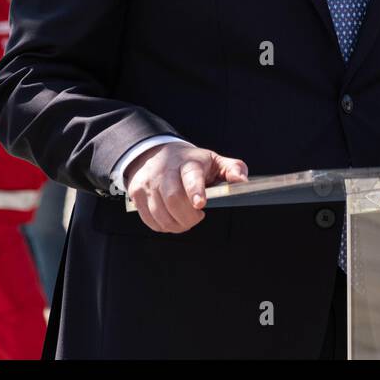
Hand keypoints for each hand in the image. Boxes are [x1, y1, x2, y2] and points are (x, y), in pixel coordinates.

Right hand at [126, 141, 247, 233]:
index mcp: (188, 162)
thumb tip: (242, 182)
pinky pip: (149, 220)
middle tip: (197, 217)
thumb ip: (233, 169)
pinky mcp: (137, 193)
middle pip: (173, 199)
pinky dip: (163, 226)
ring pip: (160, 213)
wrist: (157, 153)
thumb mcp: (214, 160)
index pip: (191, 176)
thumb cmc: (192, 162)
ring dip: (176, 225)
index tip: (200, 204)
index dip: (195, 190)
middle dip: (187, 217)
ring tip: (186, 220)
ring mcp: (148, 182)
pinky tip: (172, 219)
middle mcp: (165, 170)